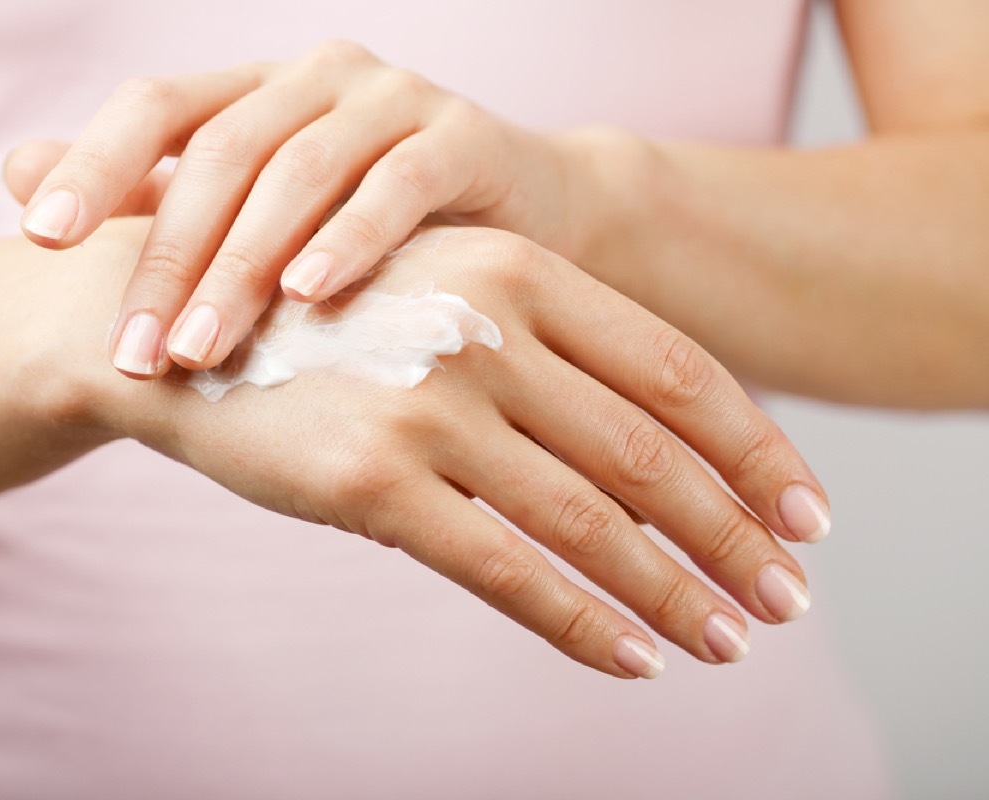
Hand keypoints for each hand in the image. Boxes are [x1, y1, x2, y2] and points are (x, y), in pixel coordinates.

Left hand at [8, 41, 572, 377]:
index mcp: (257, 91)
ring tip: (205, 347)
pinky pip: (398, 185)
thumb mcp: (259, 215)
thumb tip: (12, 179)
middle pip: (222, 152)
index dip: (93, 162)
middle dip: (170, 255)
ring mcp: (393, 100)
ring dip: (246, 264)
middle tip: (136, 351)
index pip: (157, 106)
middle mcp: (316, 79)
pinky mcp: (463, 138)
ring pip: (299, 170)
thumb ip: (152, 198)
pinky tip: (312, 294)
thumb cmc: (378, 230)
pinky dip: (351, 238)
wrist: (526, 213)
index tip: (36, 237)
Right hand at [59, 220, 826, 678]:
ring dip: (674, 591)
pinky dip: (582, 623)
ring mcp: (428, 404)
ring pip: (590, 520)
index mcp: (520, 272)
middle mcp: (486, 328)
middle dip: (733, 537)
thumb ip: (548, 352)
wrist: (179, 325)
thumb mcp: (445, 298)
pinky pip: (505, 570)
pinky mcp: (372, 479)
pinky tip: (634, 657)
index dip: (757, 450)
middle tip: (788, 598)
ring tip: (728, 641)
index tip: (808, 517)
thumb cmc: (329, 317)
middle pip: (652, 453)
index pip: (681, 371)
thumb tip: (663, 454)